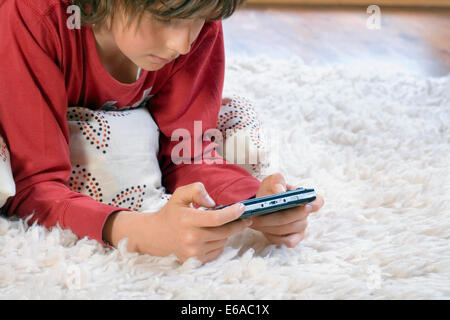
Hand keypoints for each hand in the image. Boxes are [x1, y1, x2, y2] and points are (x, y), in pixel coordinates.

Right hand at [103, 182, 251, 263]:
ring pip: (222, 241)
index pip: (216, 218)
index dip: (233, 213)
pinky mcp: (196, 260)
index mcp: (187, 220)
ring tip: (220, 225)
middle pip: (224, 232)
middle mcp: (190, 238)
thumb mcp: (180, 195)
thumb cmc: (171, 212)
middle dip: (238, 224)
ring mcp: (193, 252)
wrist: (155, 235)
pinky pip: (218, 250)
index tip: (243, 208)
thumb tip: (213, 202)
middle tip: (246, 218)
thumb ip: (196, 190)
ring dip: (227, 233)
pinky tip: (213, 235)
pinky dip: (220, 242)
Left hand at [251, 173, 324, 247]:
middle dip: (277, 215)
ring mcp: (300, 227)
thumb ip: (277, 181)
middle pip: (296, 217)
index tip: (304, 204)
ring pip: (287, 229)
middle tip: (258, 214)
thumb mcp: (272, 180)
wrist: (263, 204)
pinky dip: (272, 235)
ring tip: (255, 220)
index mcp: (305, 197)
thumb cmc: (271, 190)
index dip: (314, 204)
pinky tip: (263, 229)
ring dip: (270, 225)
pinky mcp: (292, 238)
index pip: (318, 202)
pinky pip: (284, 240)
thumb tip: (280, 191)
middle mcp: (306, 213)